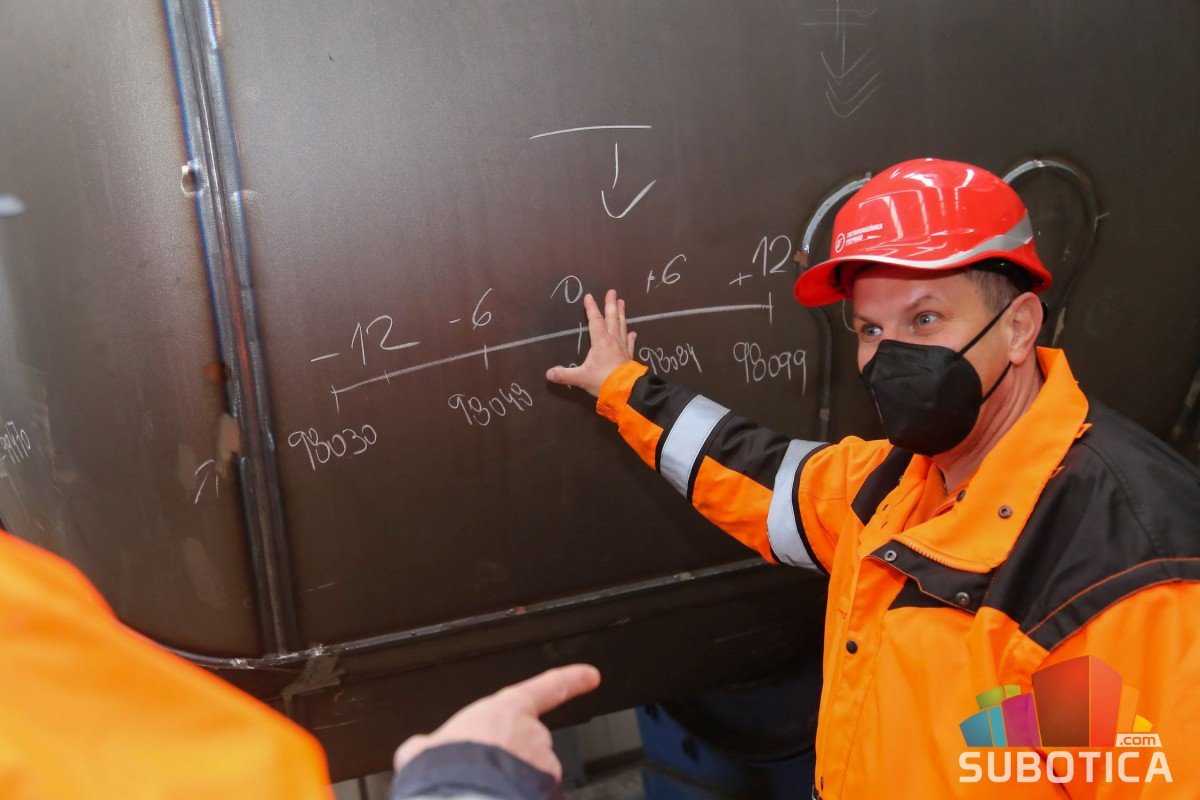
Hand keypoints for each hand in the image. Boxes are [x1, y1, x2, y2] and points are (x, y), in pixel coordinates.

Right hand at [392, 664, 601, 780]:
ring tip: (482, 793)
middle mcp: (532, 736)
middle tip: (481, 775)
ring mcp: (543, 766)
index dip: (571, 680)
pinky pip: (536, 795)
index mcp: (505, 712)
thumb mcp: (423, 752)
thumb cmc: (444, 773)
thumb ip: (428, 746)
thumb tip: (419, 751)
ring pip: (532, 777)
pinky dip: (520, 799)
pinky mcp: (549, 791)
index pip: (548, 688)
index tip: (590, 675)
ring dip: (514, 785)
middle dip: (511, 761)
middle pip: (529, 747)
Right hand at [546, 289, 636, 396]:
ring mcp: (623, 348)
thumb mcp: (580, 378)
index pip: (595, 321)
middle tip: (613, 292)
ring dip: (622, 314)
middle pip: (612, 319)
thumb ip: (564, 375)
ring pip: (622, 326)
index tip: (589, 296)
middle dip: (611, 304)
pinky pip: (630, 343)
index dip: (591, 308)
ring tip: (623, 303)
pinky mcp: (629, 357)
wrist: (626, 391)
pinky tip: (634, 333)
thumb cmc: (602, 380)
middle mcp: (613, 341)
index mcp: (601, 342)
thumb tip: (548, 374)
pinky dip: (631, 337)